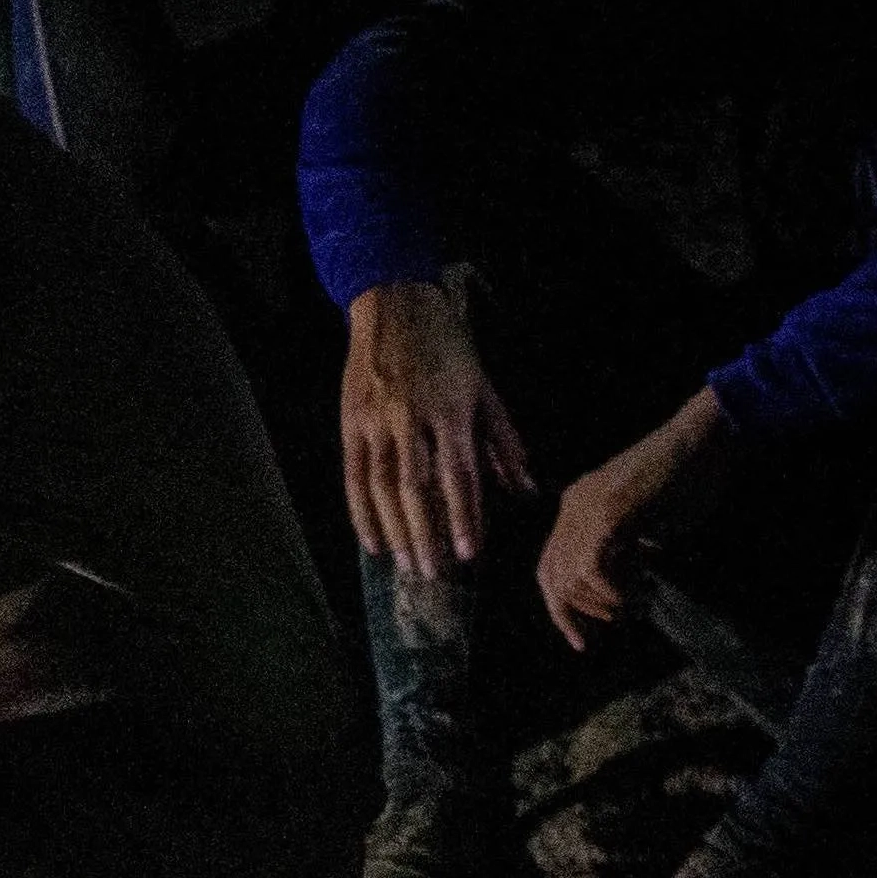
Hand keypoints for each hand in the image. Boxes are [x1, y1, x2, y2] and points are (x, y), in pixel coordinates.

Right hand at [338, 278, 537, 573]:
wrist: (394, 305)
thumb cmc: (447, 347)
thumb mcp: (483, 387)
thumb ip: (503, 440)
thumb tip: (525, 487)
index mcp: (451, 409)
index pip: (459, 472)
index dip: (463, 515)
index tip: (468, 553)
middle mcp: (412, 418)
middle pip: (416, 487)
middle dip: (426, 533)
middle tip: (433, 572)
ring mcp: (377, 420)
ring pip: (382, 485)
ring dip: (394, 529)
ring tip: (406, 564)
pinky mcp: (351, 422)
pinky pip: (354, 476)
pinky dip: (361, 512)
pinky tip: (372, 541)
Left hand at [537, 387, 728, 649]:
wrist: (706, 436)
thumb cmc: (690, 475)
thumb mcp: (649, 519)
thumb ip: (629, 548)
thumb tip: (626, 585)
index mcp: (576, 506)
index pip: (550, 567)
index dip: (562, 608)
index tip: (581, 639)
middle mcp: (573, 507)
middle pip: (551, 578)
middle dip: (572, 617)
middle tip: (601, 634)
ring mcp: (588, 508)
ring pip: (570, 580)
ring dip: (604, 605)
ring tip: (636, 603)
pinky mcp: (610, 513)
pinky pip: (594, 569)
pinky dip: (614, 592)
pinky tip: (640, 591)